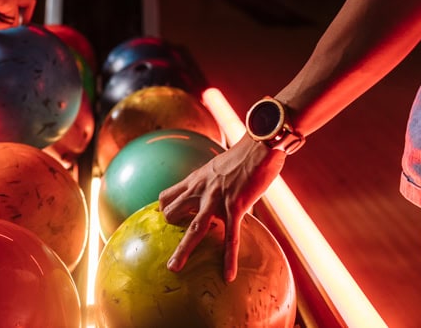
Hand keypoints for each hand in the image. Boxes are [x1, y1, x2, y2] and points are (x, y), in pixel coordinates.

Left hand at [159, 135, 285, 281]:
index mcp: (196, 180)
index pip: (168, 194)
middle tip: (168, 243)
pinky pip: (231, 237)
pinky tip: (228, 275)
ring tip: (173, 268)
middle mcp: (200, 190)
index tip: (161, 217)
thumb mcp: (219, 167)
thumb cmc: (244, 156)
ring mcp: (216, 199)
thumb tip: (220, 195)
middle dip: (167, 228)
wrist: (259, 146)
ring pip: (194, 228)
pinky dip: (229, 258)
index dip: (163, 207)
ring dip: (182, 250)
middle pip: (172, 211)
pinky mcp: (235, 206)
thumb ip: (215, 183)